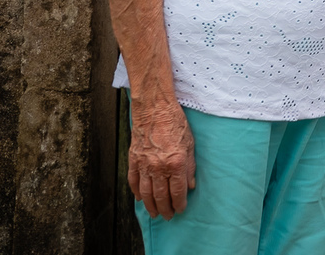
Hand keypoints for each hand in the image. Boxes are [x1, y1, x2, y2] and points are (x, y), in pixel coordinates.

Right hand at [128, 103, 196, 218]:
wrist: (154, 108)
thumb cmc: (175, 123)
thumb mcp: (190, 144)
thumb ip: (190, 167)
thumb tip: (190, 186)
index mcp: (176, 163)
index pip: (178, 192)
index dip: (179, 204)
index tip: (181, 210)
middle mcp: (159, 167)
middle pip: (161, 196)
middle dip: (165, 209)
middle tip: (168, 217)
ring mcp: (144, 164)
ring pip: (146, 193)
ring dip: (150, 205)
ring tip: (154, 213)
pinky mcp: (134, 159)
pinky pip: (134, 181)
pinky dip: (136, 192)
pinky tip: (140, 198)